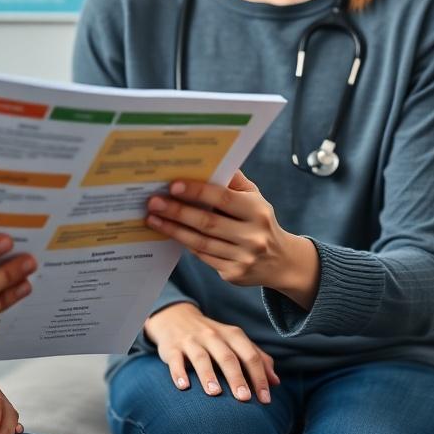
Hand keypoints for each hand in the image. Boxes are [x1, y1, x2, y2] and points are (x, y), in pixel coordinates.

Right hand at [144, 302, 278, 403]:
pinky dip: (178, 372)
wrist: (175, 316)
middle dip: (236, 377)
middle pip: (227, 357)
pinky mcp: (171, 347)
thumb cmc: (211, 336)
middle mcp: (212, 336)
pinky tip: (183, 386)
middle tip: (244, 398)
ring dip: (208, 375)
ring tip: (214, 393)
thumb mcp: (233, 340)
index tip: (265, 399)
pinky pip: (175, 359)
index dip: (259, 377)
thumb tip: (276, 382)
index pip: (249, 355)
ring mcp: (191, 341)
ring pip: (201, 357)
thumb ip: (255, 358)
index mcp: (231, 335)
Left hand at [145, 171, 318, 308]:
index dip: (197, 192)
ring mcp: (243, 258)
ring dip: (173, 229)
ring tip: (152, 218)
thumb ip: (233, 180)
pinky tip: (168, 232)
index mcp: (257, 211)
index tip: (173, 185)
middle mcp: (253, 236)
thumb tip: (211, 159)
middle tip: (153, 202)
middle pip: (207, 223)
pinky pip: (202, 255)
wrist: (281, 262)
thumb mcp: (254, 197)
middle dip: (177, 211)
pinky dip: (184, 242)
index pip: (223, 199)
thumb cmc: (259, 220)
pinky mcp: (233, 274)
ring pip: (200, 242)